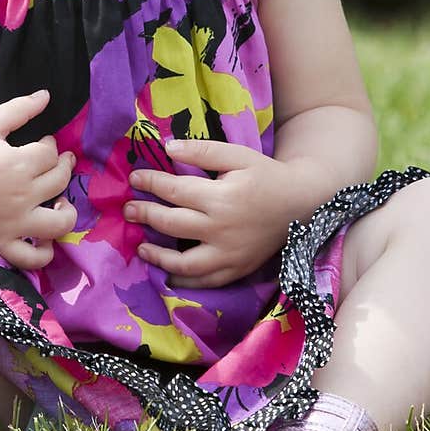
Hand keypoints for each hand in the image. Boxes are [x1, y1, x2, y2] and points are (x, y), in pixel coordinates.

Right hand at [0, 89, 76, 269]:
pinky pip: (32, 258)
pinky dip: (45, 253)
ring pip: (58, 223)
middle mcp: (21, 195)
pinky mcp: (2, 242)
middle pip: (59, 181)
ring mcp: (13, 222)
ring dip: (67, 211)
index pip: (51, 153)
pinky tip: (46, 238)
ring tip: (60, 201)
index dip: (50, 144)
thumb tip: (46, 96)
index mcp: (18, 163)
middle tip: (54, 162)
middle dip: (62, 167)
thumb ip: (19, 109)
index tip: (41, 142)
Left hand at [125, 139, 322, 287]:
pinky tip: (169, 275)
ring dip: (158, 256)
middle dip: (145, 215)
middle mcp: (222, 229)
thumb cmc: (266, 176)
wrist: (300, 203)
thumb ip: (202, 151)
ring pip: (184, 263)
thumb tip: (167, 148)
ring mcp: (230, 255)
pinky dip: (184, 282)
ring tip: (141, 247)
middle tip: (128, 210)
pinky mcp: (237, 270)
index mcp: (221, 197)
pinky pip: (205, 282)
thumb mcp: (237, 155)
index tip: (134, 178)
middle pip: (172, 224)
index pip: (174, 191)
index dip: (150, 183)